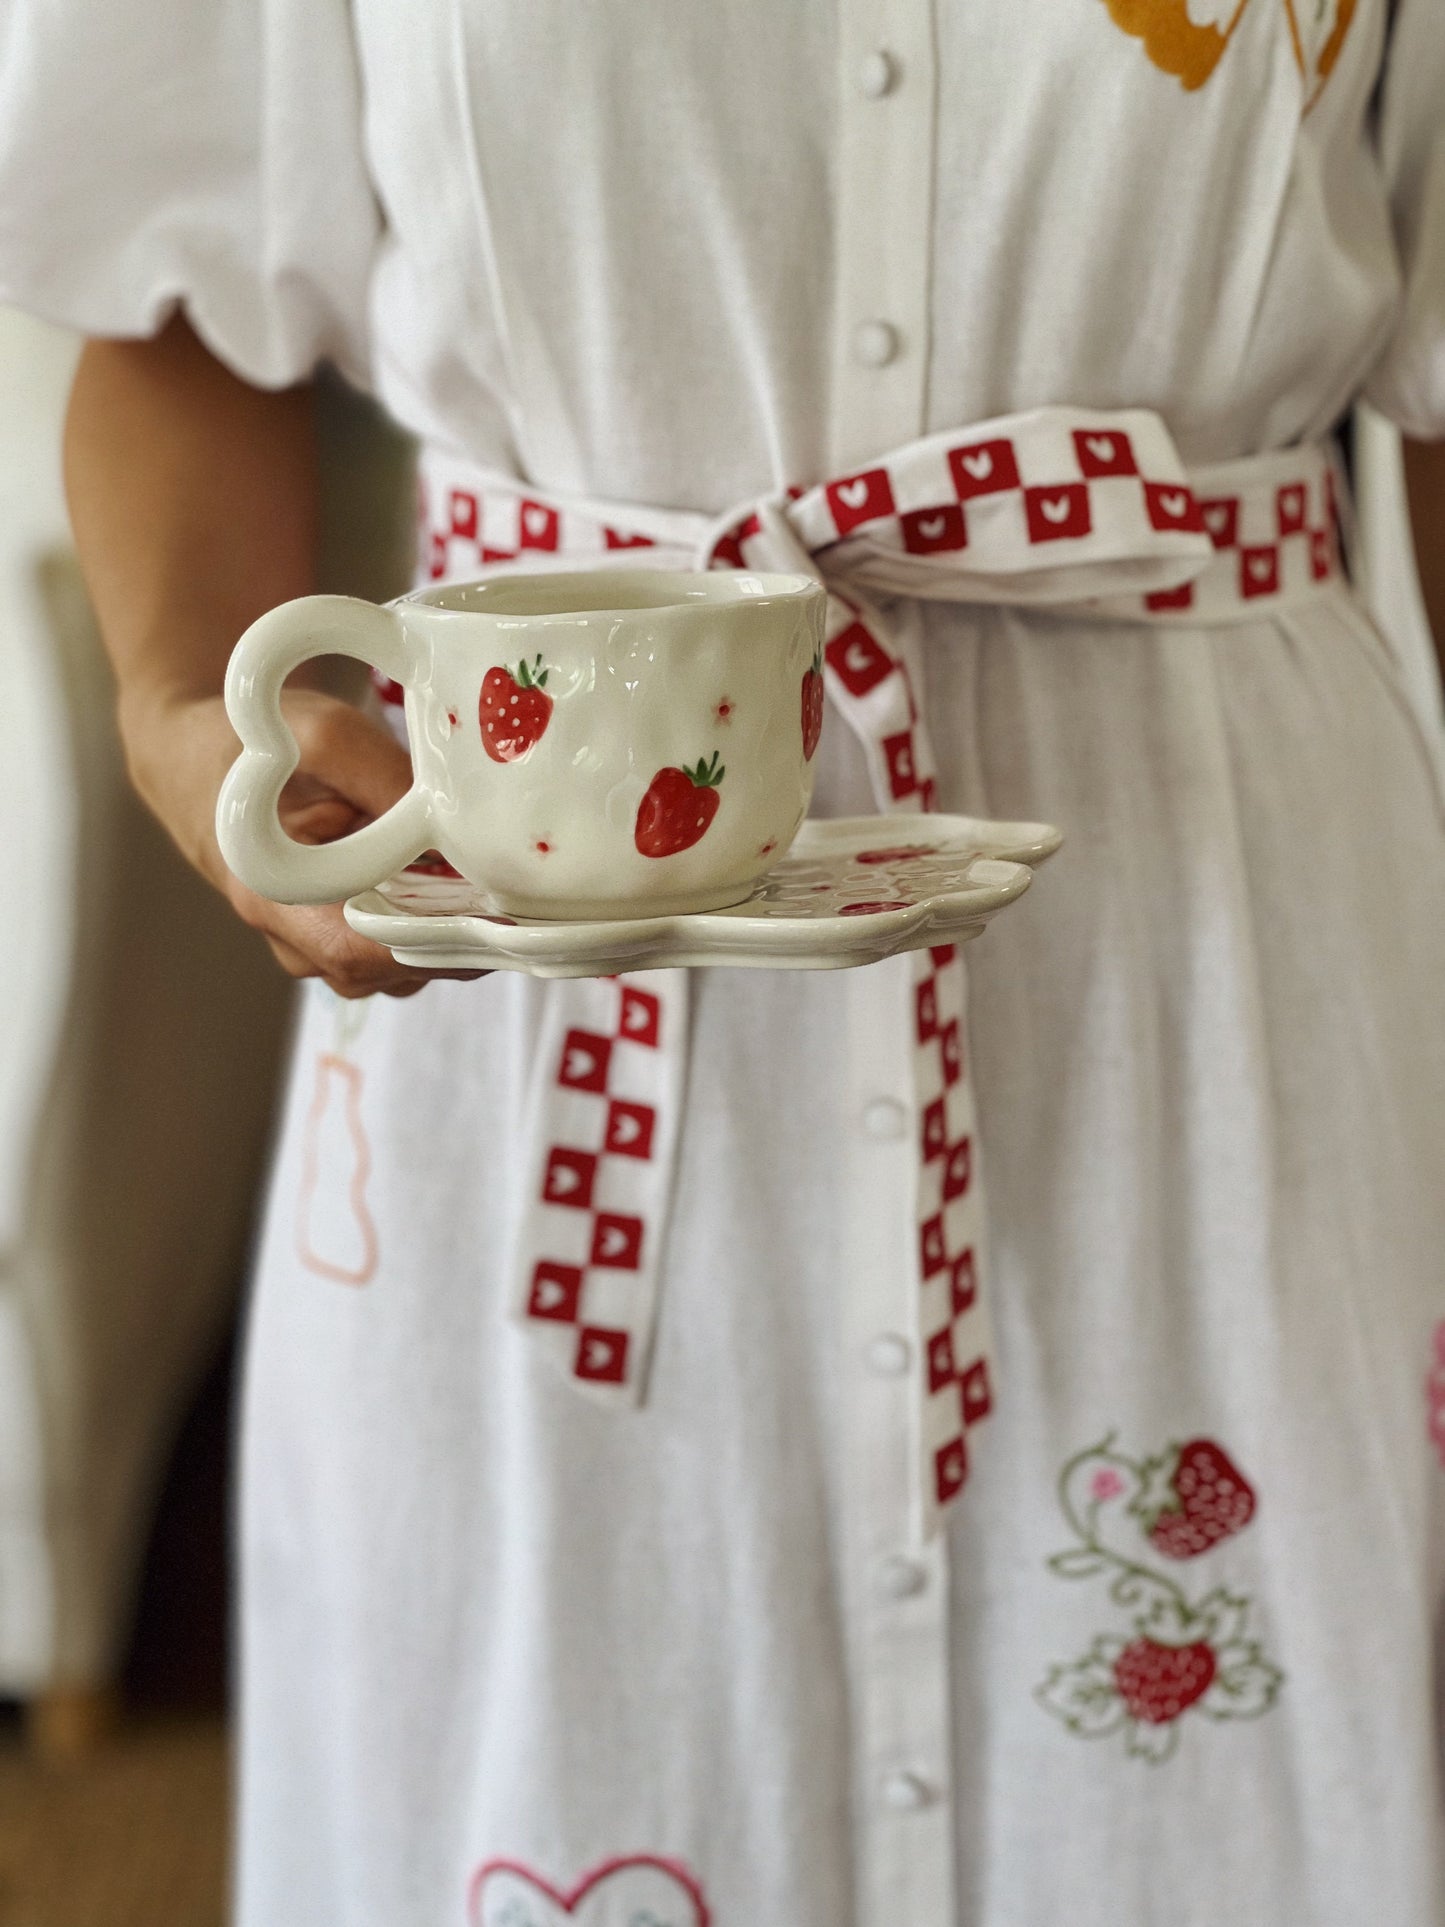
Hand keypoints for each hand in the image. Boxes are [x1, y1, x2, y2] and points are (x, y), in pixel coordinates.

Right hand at [120, 685, 485, 997]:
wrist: (207, 763)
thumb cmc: (259, 748)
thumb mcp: (323, 735)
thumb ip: (386, 778)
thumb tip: (459, 830)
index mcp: (275, 900)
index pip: (363, 953)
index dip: (437, 942)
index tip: (501, 915)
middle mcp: (298, 945)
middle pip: (399, 967)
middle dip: (467, 933)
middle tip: (526, 891)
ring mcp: (325, 952)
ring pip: (412, 966)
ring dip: (461, 930)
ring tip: (503, 881)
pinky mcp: (352, 943)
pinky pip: (409, 951)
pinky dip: (448, 923)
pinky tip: (475, 883)